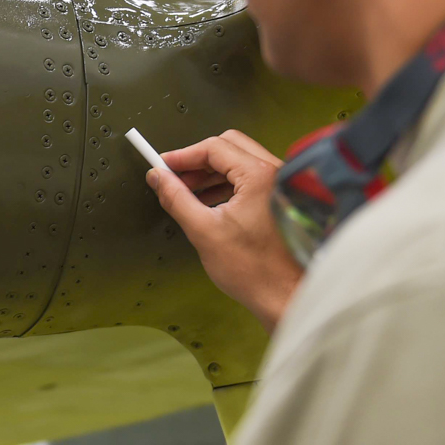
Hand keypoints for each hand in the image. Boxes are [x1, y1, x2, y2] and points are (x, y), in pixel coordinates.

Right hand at [145, 129, 303, 331]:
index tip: (162, 166)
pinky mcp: (282, 198)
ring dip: (210, 173)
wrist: (286, 296)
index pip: (214, 148)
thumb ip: (176, 198)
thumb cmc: (255, 270)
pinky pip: (249, 179)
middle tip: (173, 177)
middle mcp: (276, 173)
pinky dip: (226, 184)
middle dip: (197, 161)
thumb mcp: (203, 231)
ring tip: (187, 193)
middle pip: (228, 147)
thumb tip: (159, 178)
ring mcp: (281, 185)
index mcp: (259, 176)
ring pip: (239, 162)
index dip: (182, 155)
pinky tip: (209, 202)